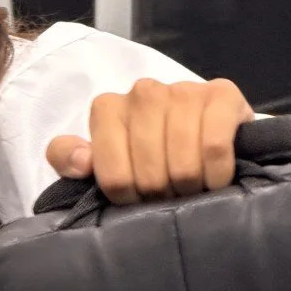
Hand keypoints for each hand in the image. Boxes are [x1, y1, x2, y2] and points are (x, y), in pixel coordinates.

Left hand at [46, 77, 253, 202]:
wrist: (205, 133)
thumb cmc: (146, 154)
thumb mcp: (100, 160)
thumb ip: (68, 158)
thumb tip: (83, 161)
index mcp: (108, 107)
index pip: (113, 176)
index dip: (127, 198)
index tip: (137, 200)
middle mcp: (144, 92)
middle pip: (149, 173)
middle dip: (161, 195)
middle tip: (169, 196)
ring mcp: (184, 90)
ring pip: (182, 163)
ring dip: (190, 187)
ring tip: (192, 189)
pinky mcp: (222, 94)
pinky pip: (214, 146)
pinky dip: (216, 173)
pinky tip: (215, 178)